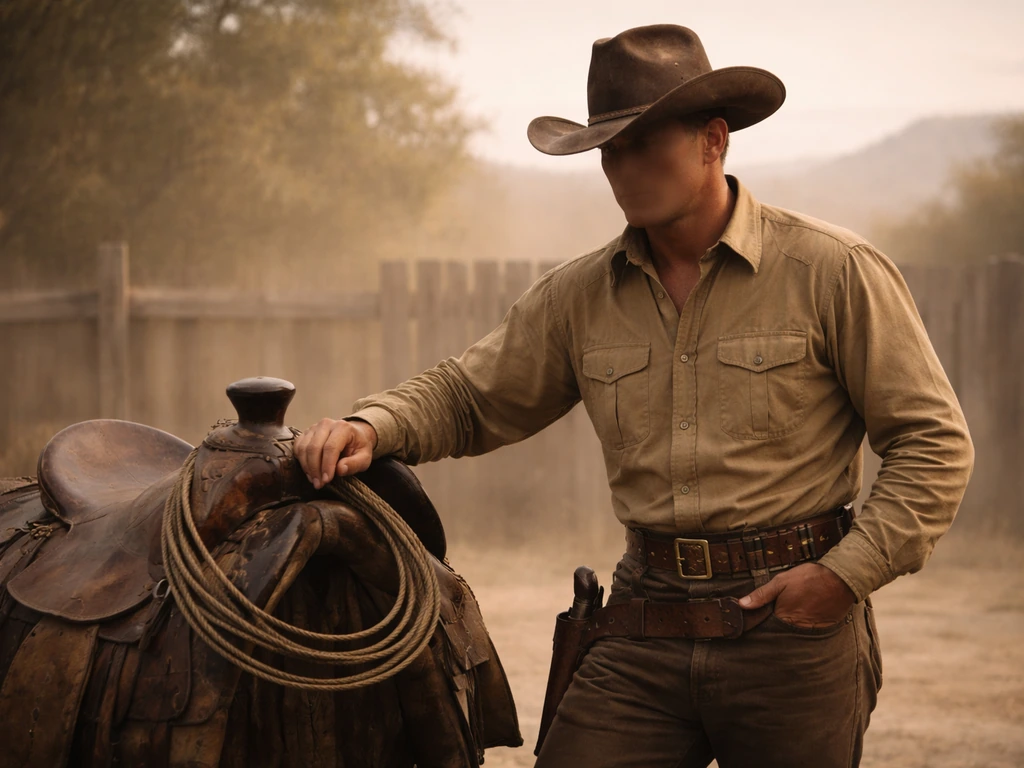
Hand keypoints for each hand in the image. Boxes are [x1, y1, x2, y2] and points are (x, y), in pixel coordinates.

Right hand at [294, 418, 376, 488]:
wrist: (354, 435)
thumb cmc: (358, 447)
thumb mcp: (364, 457)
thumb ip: (355, 464)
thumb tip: (340, 469)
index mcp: (343, 427)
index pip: (330, 447)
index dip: (327, 466)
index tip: (326, 480)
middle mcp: (326, 424)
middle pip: (314, 448)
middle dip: (315, 469)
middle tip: (319, 484)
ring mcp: (314, 427)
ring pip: (304, 448)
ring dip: (307, 467)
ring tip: (315, 480)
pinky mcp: (306, 433)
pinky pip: (298, 447)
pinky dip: (301, 461)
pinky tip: (309, 471)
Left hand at [739, 563, 855, 628]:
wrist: (840, 579)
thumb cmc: (809, 578)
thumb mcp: (781, 581)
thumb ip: (761, 595)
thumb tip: (741, 604)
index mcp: (783, 617)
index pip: (767, 627)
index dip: (761, 624)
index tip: (755, 624)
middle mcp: (796, 627)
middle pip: (781, 632)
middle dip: (776, 628)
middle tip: (775, 620)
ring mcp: (811, 629)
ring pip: (795, 633)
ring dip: (791, 628)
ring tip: (793, 616)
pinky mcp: (823, 629)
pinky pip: (810, 632)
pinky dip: (806, 627)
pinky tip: (806, 616)